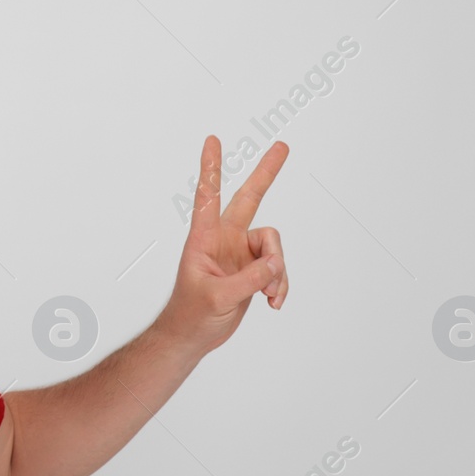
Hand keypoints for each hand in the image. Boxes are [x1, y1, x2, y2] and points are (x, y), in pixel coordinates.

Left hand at [154, 135, 289, 357]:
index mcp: (204, 239)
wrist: (194, 336)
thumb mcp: (218, 297)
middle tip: (283, 145)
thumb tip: (277, 263)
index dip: (211, 167)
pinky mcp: (253, 269)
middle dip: (267, 173)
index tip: (213, 139)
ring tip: (268, 295)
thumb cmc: (191, 314)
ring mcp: (241, 253)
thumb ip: (249, 279)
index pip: (208, 196)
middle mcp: (224, 239)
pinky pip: (278, 268)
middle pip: (250, 199)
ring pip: (273, 246)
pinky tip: (273, 303)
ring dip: (278, 272)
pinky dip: (280, 285)